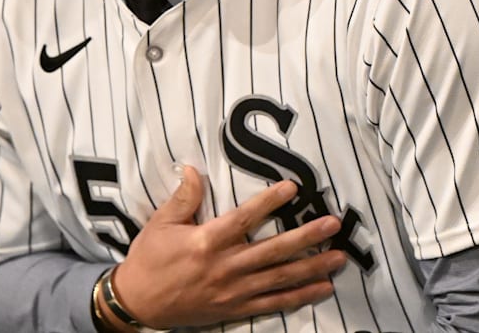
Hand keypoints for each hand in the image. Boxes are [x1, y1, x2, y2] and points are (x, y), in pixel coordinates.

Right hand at [109, 167, 346, 328]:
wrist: (138, 303)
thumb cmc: (149, 259)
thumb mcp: (160, 224)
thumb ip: (183, 198)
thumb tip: (194, 169)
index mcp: (206, 241)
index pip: (244, 218)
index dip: (269, 202)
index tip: (293, 188)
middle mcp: (225, 266)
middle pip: (273, 250)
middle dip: (307, 236)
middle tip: (333, 224)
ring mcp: (233, 291)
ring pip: (280, 277)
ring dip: (312, 267)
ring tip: (339, 257)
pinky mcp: (235, 309)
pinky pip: (274, 303)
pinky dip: (300, 296)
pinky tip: (322, 288)